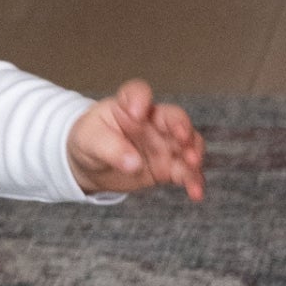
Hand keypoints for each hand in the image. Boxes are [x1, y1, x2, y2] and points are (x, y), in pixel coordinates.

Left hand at [67, 81, 205, 200]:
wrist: (91, 166)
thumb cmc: (89, 141)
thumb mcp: (89, 141)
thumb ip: (110, 149)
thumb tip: (133, 163)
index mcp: (129, 106)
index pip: (138, 93)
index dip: (140, 99)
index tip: (138, 113)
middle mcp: (152, 122)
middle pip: (174, 118)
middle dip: (182, 127)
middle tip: (183, 139)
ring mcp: (163, 144)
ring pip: (187, 145)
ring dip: (193, 154)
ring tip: (193, 165)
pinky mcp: (167, 167)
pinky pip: (185, 172)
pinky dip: (193, 181)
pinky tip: (196, 192)